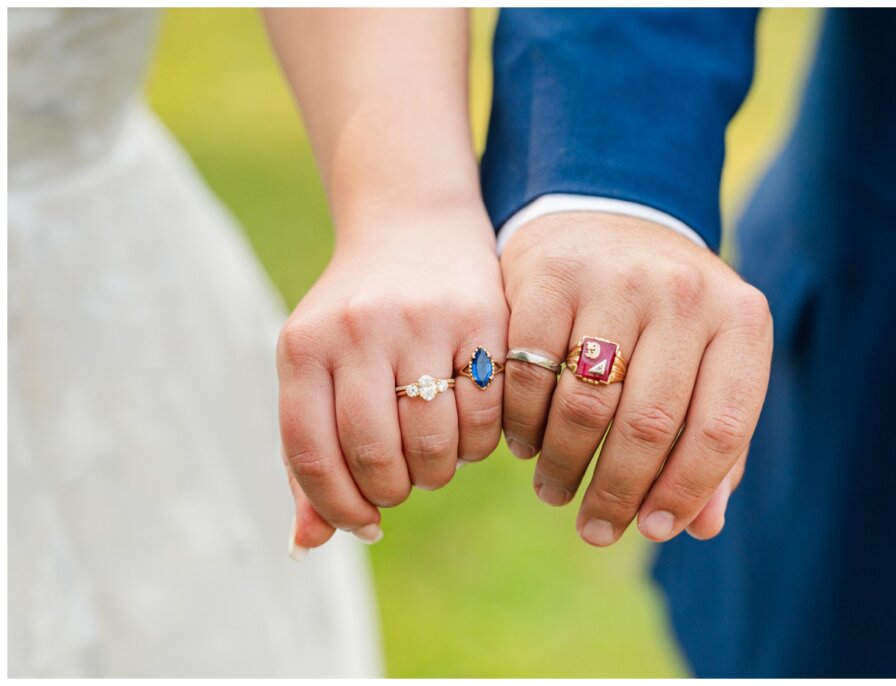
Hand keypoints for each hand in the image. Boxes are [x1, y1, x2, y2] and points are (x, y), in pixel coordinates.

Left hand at [278, 205, 507, 550]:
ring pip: (436, 441)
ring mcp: (422, 320)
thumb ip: (307, 456)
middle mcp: (359, 329)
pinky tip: (470, 430)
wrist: (413, 228)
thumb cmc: (357, 320)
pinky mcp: (481, 317)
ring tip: (437, 457)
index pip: (312, 456)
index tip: (365, 524)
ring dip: (439, 471)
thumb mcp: (316, 372)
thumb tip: (308, 545)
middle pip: (377, 454)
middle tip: (404, 483)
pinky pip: (487, 413)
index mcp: (304, 347)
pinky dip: (481, 442)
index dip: (339, 508)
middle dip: (394, 490)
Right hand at [500, 212, 771, 545]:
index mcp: (740, 319)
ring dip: (564, 466)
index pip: (721, 428)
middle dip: (617, 494)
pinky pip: (532, 374)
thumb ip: (714, 440)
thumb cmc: (667, 312)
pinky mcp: (551, 277)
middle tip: (596, 529)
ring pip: (586, 405)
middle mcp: (683, 292)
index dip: (687, 491)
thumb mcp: (709, 360)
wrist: (609, 218)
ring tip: (556, 491)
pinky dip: (525, 424)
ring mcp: (615, 280)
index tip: (655, 530)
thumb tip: (701, 524)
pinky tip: (527, 445)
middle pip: (648, 425)